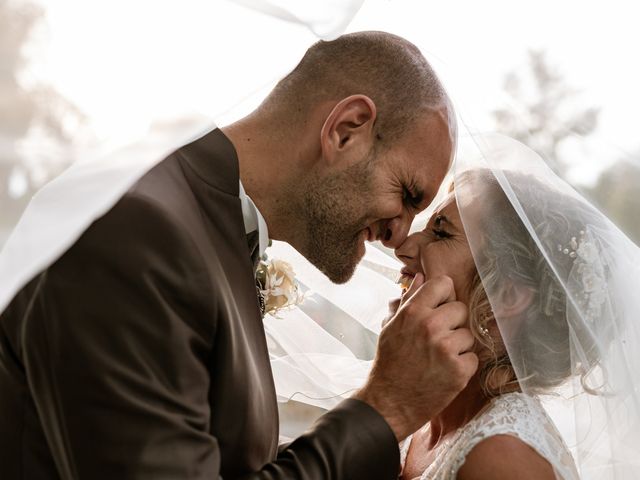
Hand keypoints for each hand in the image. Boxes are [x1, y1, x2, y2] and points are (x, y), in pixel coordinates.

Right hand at [354, 274, 477, 440]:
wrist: (389, 402)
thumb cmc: (389, 362)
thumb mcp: (391, 326)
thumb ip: (408, 300)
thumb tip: (421, 277)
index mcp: (413, 312)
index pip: (443, 283)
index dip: (443, 296)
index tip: (438, 308)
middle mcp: (430, 326)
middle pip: (460, 308)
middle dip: (452, 323)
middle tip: (437, 339)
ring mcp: (446, 348)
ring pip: (469, 334)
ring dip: (458, 346)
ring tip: (439, 357)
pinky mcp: (459, 370)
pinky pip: (473, 357)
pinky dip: (463, 365)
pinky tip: (445, 372)